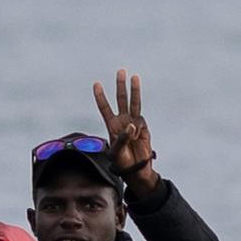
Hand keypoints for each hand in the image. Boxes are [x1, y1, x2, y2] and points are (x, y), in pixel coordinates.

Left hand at [89, 69, 158, 195]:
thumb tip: (132, 125)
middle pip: (120, 99)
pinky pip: (140, 123)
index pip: (104, 107)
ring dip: (134, 90)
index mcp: (112, 125)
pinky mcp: (144, 127)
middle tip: (121, 71)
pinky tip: (136, 137)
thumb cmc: (122, 162)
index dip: (100, 96)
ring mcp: (134, 122)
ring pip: (133, 103)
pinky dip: (137, 129)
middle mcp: (123, 120)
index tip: (96, 84)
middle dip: (120, 85)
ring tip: (134, 76)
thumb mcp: (115, 152)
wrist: (136, 169)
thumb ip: (122, 138)